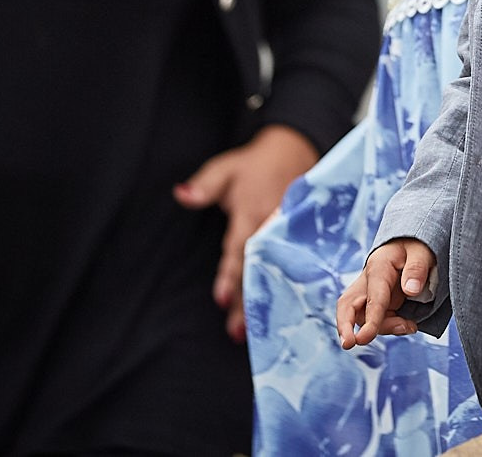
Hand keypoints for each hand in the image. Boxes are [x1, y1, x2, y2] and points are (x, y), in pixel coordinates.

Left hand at [174, 124, 317, 340]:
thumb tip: (181, 195)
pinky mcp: (300, 236)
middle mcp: (272, 227)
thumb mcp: (226, 168)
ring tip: (253, 331)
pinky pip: (291, 265)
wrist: (295, 149)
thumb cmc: (254, 163)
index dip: (230, 275)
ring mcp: (289, 233)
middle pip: (258, 269)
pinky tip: (282, 310)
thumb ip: (204, 186)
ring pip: (275, 272)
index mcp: (252, 213)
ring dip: (267, 301)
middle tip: (238, 333)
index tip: (221, 301)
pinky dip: (285, 288)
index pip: (238, 250)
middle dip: (248, 301)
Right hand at [337, 239, 436, 347]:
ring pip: (363, 318)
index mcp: (378, 266)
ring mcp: (371, 293)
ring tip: (409, 326)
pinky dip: (389, 327)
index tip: (363, 339)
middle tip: (348, 344)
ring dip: (381, 329)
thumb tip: (411, 290)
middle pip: (348, 306)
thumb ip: (417, 269)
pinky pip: (377, 320)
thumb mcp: (422, 251)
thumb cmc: (416, 245)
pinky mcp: (378, 302)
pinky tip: (408, 325)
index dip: (369, 320)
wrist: (412, 244)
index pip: (372, 298)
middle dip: (344, 326)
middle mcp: (369, 281)